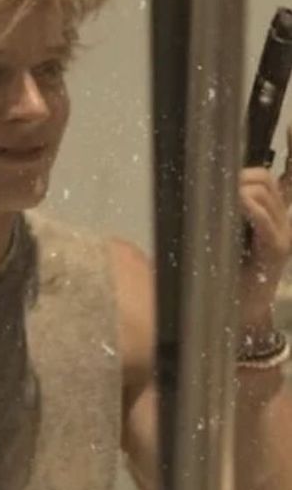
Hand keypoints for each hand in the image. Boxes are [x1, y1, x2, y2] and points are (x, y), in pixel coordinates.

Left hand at [239, 125, 291, 335]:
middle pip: (264, 177)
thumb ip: (225, 210)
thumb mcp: (225, 236)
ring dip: (236, 190)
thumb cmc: (227, 274)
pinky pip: (262, 217)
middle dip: (238, 176)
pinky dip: (247, 207)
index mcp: (276, 216)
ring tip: (221, 206)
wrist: (239, 314)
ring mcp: (283, 234)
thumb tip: (206, 186)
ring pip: (261, 191)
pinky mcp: (275, 249)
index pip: (290, 175)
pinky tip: (235, 203)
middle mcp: (285, 220)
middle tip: (218, 193)